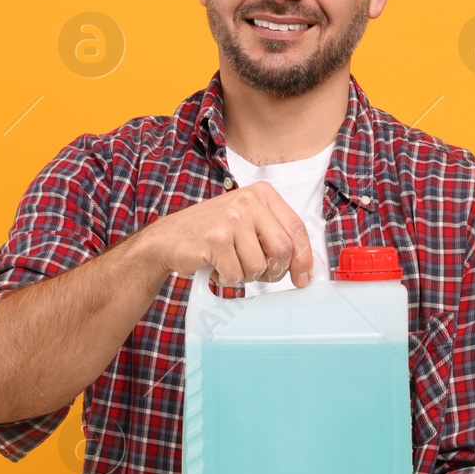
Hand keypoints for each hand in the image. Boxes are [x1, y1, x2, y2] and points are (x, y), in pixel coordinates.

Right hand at [137, 180, 314, 286]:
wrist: (168, 238)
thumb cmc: (210, 232)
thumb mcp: (247, 222)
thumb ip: (274, 235)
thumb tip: (306, 265)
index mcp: (262, 194)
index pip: (296, 228)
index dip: (304, 258)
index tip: (303, 277)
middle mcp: (248, 201)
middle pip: (282, 249)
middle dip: (273, 271)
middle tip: (257, 274)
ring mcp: (231, 219)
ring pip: (259, 265)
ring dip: (245, 275)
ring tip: (229, 263)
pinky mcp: (216, 239)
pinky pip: (236, 274)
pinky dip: (227, 279)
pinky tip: (216, 267)